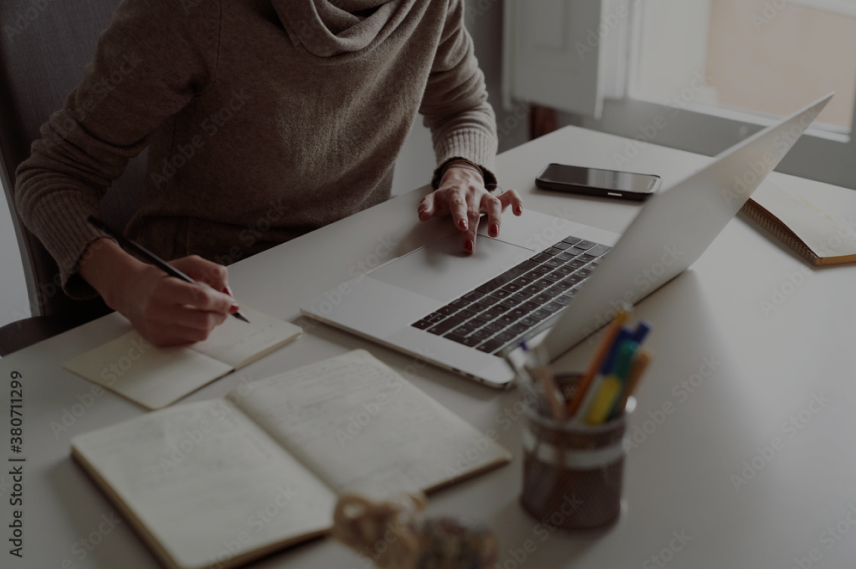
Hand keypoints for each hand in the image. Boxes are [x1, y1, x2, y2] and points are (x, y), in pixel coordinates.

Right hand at [80, 239, 237, 345]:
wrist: (129, 291)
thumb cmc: (160, 277)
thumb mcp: (186, 264)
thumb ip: (211, 271)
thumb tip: (227, 292)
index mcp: (164, 288)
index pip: (201, 298)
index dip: (222, 301)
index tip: (230, 301)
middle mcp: (158, 310)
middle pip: (204, 321)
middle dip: (221, 314)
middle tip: (224, 308)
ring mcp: (158, 328)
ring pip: (200, 334)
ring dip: (212, 323)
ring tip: (209, 312)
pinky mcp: (159, 340)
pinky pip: (190, 340)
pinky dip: (199, 330)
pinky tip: (193, 319)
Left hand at [417, 161, 523, 252]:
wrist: (462, 179)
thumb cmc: (449, 195)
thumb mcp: (435, 198)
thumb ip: (427, 206)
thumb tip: (422, 215)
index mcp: (456, 194)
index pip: (458, 204)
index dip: (460, 215)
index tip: (461, 226)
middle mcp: (472, 194)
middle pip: (473, 211)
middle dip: (472, 229)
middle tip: (470, 245)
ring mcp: (485, 196)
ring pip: (493, 204)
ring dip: (495, 218)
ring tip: (495, 233)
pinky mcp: (497, 197)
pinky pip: (509, 196)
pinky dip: (516, 202)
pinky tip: (518, 212)